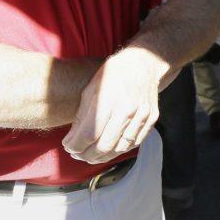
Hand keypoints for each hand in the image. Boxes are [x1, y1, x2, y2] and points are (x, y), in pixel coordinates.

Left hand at [62, 46, 167, 164]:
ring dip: (102, 157)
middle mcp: (127, 110)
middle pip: (104, 145)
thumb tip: (72, 140)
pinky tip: (108, 150)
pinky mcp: (151, 119)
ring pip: (120, 148)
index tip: (68, 147)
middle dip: (86, 155)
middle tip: (77, 154)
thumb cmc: (113, 73)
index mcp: (109, 100)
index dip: (76, 146)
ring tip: (90, 156)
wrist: (144, 62)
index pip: (89, 134)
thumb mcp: (91, 89)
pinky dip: (119, 150)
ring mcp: (142, 115)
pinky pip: (134, 143)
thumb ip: (82, 116)